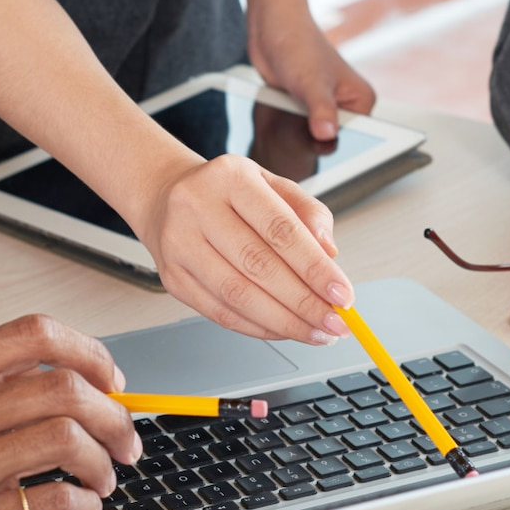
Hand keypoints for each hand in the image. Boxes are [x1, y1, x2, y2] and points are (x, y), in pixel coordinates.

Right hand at [0, 315, 140, 509]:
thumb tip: (78, 379)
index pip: (35, 334)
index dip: (90, 353)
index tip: (111, 382)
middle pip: (64, 387)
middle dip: (113, 415)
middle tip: (124, 440)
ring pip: (66, 437)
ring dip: (102, 461)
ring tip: (101, 479)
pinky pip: (56, 500)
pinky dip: (85, 506)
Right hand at [138, 150, 353, 345]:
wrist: (167, 195)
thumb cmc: (228, 193)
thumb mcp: (272, 185)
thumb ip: (308, 214)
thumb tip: (329, 253)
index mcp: (231, 177)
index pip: (280, 229)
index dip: (315, 268)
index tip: (343, 295)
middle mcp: (197, 206)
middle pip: (258, 266)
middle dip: (304, 303)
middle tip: (335, 323)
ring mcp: (179, 244)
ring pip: (237, 295)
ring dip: (284, 322)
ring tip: (315, 332)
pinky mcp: (172, 278)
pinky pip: (219, 313)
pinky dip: (257, 328)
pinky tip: (283, 329)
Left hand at [244, 0, 375, 141]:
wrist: (272, 27)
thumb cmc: (296, 44)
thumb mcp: (311, 83)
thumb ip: (321, 111)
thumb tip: (327, 135)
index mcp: (362, 100)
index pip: (358, 137)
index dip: (336, 142)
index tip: (317, 139)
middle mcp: (349, 104)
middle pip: (334, 140)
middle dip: (315, 137)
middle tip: (299, 121)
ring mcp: (328, 105)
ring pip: (315, 136)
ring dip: (300, 132)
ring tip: (291, 112)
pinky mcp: (309, 105)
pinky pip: (301, 128)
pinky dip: (291, 125)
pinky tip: (284, 112)